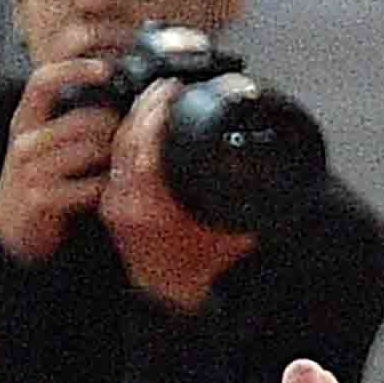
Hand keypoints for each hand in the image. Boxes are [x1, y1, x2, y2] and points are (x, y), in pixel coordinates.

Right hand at [0, 58, 119, 269]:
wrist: (11, 228)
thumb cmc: (38, 178)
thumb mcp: (44, 139)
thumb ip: (68, 114)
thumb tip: (109, 84)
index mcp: (25, 119)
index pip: (44, 80)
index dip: (74, 68)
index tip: (105, 68)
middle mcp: (25, 141)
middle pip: (83, 120)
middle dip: (114, 129)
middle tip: (127, 139)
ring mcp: (31, 171)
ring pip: (90, 151)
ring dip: (113, 159)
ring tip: (117, 166)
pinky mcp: (42, 199)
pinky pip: (89, 187)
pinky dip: (104, 188)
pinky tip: (105, 191)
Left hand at [99, 82, 259, 313]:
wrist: (170, 298)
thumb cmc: (198, 270)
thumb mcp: (230, 237)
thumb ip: (247, 211)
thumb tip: (273, 184)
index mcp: (148, 206)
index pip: (142, 145)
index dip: (156, 112)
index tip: (172, 89)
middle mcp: (125, 202)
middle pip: (126, 138)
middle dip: (146, 105)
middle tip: (166, 84)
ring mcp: (114, 202)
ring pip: (118, 146)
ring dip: (136, 117)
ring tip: (157, 96)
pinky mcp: (111, 202)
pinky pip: (116, 160)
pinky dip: (130, 137)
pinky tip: (144, 122)